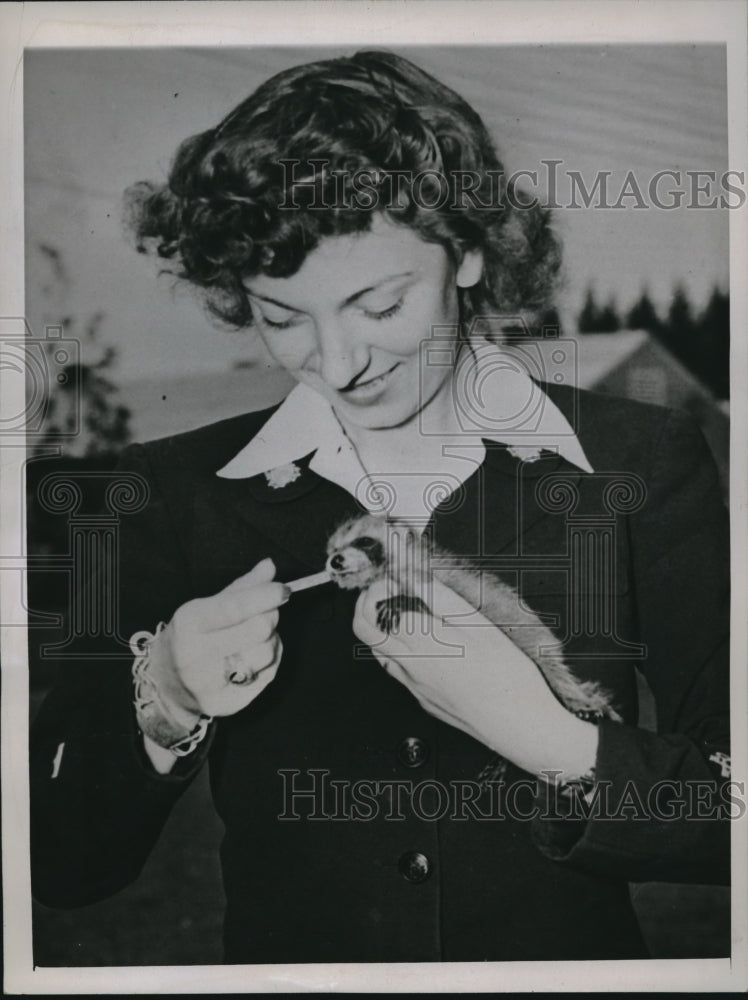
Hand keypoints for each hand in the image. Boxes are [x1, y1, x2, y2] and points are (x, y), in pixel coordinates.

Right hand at [147, 557, 287, 720]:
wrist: (166, 682)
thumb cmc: (192, 636)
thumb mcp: (207, 605)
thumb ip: (241, 587)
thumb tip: (270, 567)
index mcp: (189, 624)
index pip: (234, 608)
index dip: (264, 596)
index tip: (283, 589)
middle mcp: (196, 656)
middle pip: (258, 630)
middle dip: (271, 615)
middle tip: (268, 610)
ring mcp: (211, 684)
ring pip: (267, 653)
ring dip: (271, 639)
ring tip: (255, 637)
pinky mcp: (227, 704)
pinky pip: (268, 675)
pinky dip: (269, 661)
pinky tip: (252, 656)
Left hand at [353, 576, 597, 779]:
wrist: (519, 726)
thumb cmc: (507, 676)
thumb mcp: (478, 623)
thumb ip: (439, 596)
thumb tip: (412, 575)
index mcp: (421, 642)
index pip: (377, 605)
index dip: (384, 583)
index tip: (400, 575)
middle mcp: (409, 665)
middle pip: (363, 628)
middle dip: (367, 602)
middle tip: (387, 588)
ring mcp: (413, 685)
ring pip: (376, 650)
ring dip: (380, 626)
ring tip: (405, 610)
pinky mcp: (423, 699)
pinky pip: (396, 670)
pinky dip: (397, 648)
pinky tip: (422, 641)